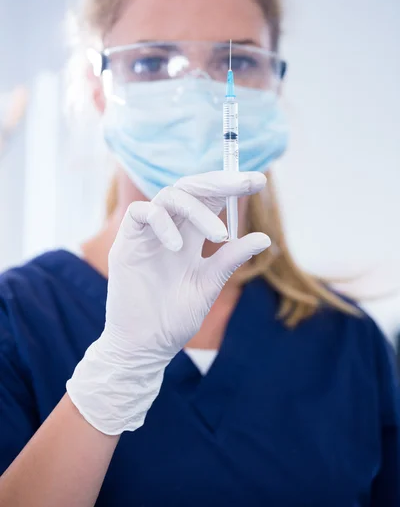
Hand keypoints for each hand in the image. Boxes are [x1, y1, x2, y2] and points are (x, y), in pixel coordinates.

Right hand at [67, 171, 269, 434]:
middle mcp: (170, 229)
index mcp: (190, 236)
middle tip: (245, 183)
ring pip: (170, 195)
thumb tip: (265, 238)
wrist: (146, 346)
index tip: (258, 181)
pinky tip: (178, 246)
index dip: (231, 186)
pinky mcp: (126, 243)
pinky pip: (141, 214)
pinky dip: (162, 222)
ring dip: (197, 208)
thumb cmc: (175, 318)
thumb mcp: (209, 284)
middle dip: (220, 182)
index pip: (210, 199)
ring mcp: (148, 234)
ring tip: (218, 235)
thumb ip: (231, 259)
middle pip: (191, 188)